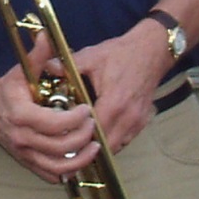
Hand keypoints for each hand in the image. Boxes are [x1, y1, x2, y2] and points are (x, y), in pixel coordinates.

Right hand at [0, 47, 95, 182]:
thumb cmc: (7, 91)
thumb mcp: (21, 71)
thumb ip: (38, 56)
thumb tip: (47, 36)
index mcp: (21, 115)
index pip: (53, 124)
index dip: (75, 119)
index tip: (87, 109)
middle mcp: (22, 138)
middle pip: (59, 147)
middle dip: (82, 137)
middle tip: (94, 125)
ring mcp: (24, 153)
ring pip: (57, 166)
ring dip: (80, 159)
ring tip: (94, 146)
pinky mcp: (27, 162)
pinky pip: (50, 175)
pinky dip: (68, 172)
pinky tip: (80, 160)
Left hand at [69, 20, 177, 153]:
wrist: (152, 50)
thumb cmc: (122, 53)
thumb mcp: (92, 56)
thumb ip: (69, 65)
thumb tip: (46, 67)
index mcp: (114, 103)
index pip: (94, 133)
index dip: (78, 138)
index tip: (63, 137)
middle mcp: (128, 117)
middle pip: (106, 147)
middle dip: (88, 148)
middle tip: (70, 143)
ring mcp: (138, 121)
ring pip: (117, 147)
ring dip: (101, 147)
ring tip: (83, 141)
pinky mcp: (143, 121)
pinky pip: (126, 141)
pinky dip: (113, 141)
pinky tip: (100, 133)